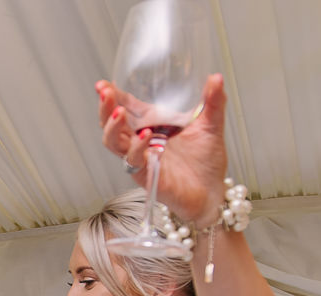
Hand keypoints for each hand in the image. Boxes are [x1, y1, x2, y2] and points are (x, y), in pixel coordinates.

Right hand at [97, 74, 229, 227]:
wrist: (211, 192)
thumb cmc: (206, 162)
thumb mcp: (211, 125)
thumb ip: (213, 102)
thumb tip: (216, 77)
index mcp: (152, 124)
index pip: (126, 107)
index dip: (112, 95)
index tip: (104, 84)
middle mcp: (140, 141)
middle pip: (111, 123)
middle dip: (105, 108)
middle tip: (106, 93)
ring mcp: (140, 158)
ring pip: (113, 142)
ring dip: (112, 127)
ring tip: (119, 112)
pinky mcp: (144, 174)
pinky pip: (132, 161)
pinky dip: (136, 148)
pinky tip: (145, 136)